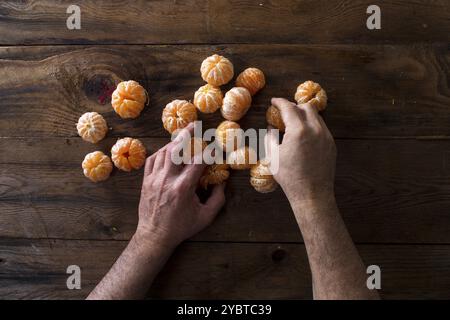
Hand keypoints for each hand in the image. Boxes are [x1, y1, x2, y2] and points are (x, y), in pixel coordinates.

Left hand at [136, 124, 225, 249]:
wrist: (154, 236)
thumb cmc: (181, 227)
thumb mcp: (205, 217)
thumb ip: (218, 199)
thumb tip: (222, 181)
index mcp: (183, 188)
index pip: (198, 162)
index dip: (208, 152)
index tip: (215, 147)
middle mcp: (167, 179)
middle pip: (176, 149)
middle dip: (186, 134)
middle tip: (195, 124)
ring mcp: (154, 179)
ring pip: (163, 152)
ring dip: (174, 142)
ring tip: (183, 136)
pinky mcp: (146, 181)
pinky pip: (152, 159)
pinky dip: (161, 152)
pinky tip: (168, 150)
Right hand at [265, 98, 335, 203]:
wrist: (312, 193)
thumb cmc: (289, 176)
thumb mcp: (273, 156)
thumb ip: (270, 137)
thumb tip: (271, 127)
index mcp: (299, 130)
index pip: (289, 107)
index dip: (279, 102)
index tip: (273, 101)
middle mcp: (316, 129)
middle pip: (306, 107)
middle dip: (294, 106)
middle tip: (284, 112)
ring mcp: (326, 137)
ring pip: (316, 116)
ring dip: (304, 115)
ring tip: (294, 124)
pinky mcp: (331, 145)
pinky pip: (322, 128)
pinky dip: (312, 126)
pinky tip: (304, 136)